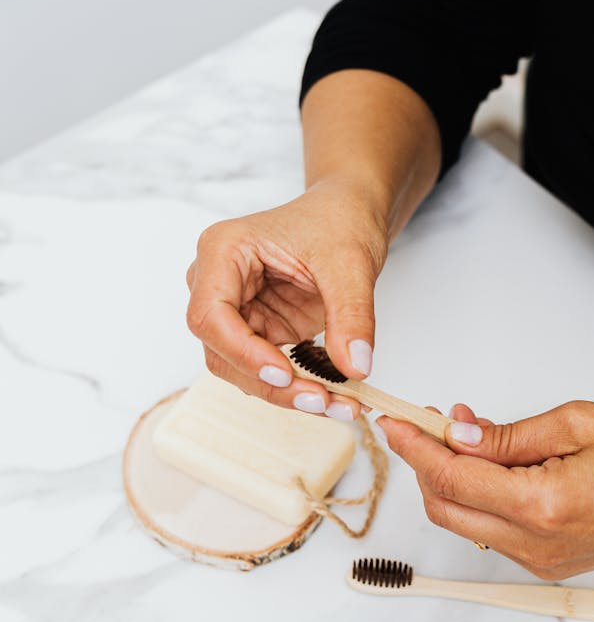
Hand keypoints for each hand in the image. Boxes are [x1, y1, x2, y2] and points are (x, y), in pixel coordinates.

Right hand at [186, 182, 387, 417]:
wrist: (349, 215)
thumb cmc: (338, 220)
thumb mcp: (352, 263)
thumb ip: (352, 315)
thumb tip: (355, 368)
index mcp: (223, 251)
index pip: (210, 316)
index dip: (242, 351)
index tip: (284, 371)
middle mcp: (218, 284)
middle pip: (222, 352)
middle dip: (270, 383)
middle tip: (320, 400)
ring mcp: (237, 312)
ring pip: (243, 370)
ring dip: (287, 394)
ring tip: (339, 405)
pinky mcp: (260, 332)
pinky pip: (269, 372)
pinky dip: (300, 389)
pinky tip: (335, 398)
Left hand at [378, 401, 593, 576]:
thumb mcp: (575, 422)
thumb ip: (506, 436)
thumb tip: (457, 436)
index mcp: (541, 506)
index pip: (451, 477)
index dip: (414, 446)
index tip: (393, 422)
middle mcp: (534, 545)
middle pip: (444, 508)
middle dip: (423, 464)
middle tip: (424, 424)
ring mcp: (538, 561)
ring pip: (463, 522)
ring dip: (450, 480)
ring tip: (464, 436)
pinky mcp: (546, 564)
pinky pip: (490, 531)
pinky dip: (477, 497)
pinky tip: (488, 465)